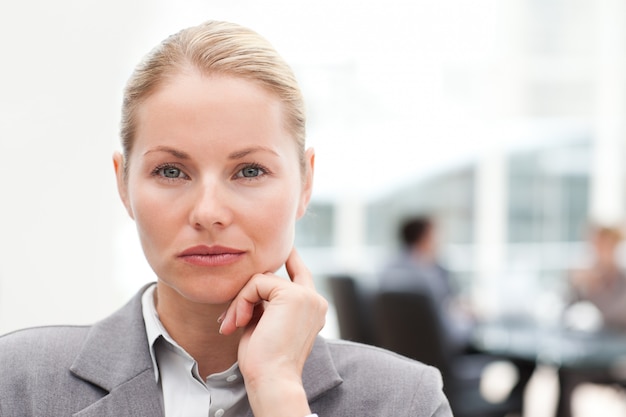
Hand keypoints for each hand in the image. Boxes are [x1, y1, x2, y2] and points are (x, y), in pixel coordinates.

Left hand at [218, 248, 327, 416]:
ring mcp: (307, 296)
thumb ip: (266, 302)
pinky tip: (240, 322)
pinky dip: (242, 301)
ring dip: (241, 301)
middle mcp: (315, 300)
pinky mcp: (294, 294)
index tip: (284, 247)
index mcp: (313, 309)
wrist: (271, 378)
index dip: (290, 258)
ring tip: (234, 325)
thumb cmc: (264, 360)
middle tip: (231, 321)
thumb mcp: (266, 324)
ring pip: (261, 279)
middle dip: (246, 295)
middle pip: (272, 277)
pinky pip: (257, 283)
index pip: (301, 273)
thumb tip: (253, 283)